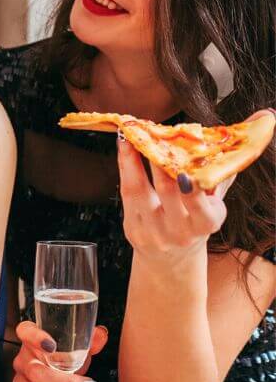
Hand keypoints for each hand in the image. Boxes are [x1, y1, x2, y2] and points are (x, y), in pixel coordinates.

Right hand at [11, 320, 107, 381]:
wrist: (55, 377)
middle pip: (35, 373)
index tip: (51, 345)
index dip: (35, 338)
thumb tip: (101, 335)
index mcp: (31, 341)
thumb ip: (90, 342)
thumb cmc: (64, 360)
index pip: (25, 332)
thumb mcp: (77, 348)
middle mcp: (22, 360)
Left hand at [118, 110, 274, 263]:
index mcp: (207, 223)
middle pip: (167, 193)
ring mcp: (153, 231)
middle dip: (160, 162)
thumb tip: (258, 127)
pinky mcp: (132, 228)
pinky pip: (126, 193)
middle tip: (153, 134)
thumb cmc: (195, 218)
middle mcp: (180, 230)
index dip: (192, 188)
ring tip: (132, 135)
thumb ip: (227, 170)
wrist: (172, 255)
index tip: (185, 168)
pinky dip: (125, 167)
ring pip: (141, 190)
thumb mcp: (214, 201)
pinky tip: (124, 146)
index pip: (199, 204)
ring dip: (134, 159)